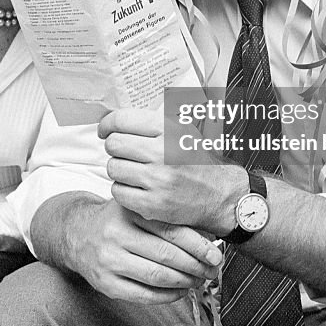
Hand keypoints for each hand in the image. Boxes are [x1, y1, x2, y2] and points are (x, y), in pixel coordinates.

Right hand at [58, 198, 220, 303]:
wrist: (77, 235)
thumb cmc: (116, 221)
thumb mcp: (136, 208)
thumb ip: (166, 218)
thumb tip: (207, 238)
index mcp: (127, 212)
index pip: (170, 230)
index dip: (197, 245)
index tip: (215, 255)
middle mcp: (115, 235)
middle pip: (166, 255)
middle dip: (196, 266)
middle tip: (212, 270)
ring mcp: (109, 261)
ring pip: (157, 277)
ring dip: (185, 282)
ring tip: (198, 279)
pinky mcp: (106, 284)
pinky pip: (144, 295)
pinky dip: (168, 295)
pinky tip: (179, 290)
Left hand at [99, 107, 235, 234]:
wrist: (220, 194)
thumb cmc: (198, 162)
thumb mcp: (182, 130)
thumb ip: (151, 123)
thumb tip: (115, 121)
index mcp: (169, 130)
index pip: (122, 120)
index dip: (107, 124)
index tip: (105, 130)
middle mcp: (163, 153)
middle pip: (113, 144)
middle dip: (114, 148)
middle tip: (123, 152)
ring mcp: (157, 180)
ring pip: (113, 168)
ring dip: (118, 169)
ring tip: (133, 171)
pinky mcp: (153, 204)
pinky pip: (118, 192)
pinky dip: (122, 190)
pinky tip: (136, 187)